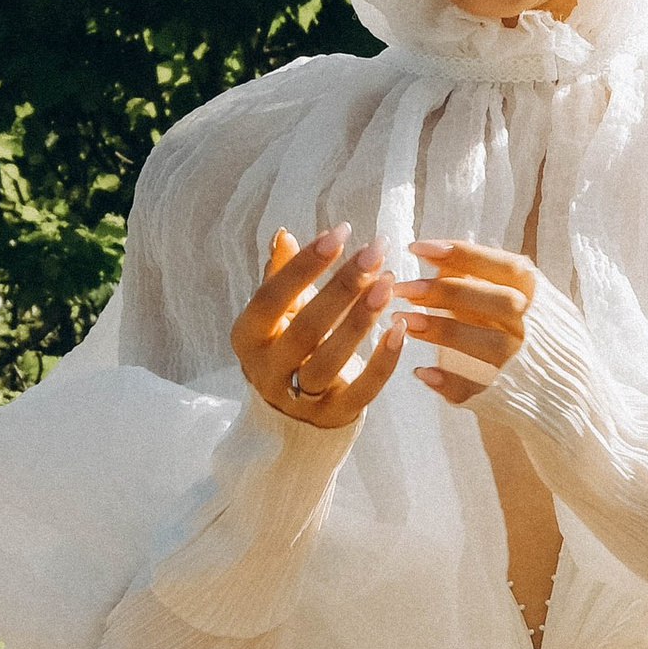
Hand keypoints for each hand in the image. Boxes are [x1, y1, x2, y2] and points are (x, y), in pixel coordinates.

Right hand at [232, 226, 402, 430]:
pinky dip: (384, 360)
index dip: (305, 264)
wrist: (290, 416)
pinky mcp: (334, 416)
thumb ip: (279, 277)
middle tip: (375, 251)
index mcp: (248, 337)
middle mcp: (268, 371)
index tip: (339, 232)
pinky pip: (362, 390)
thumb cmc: (286, 348)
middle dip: (342, 286)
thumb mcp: (277, 314)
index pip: (272, 296)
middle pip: (306, 328)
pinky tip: (400, 327)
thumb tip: (283, 234)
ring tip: (388, 282)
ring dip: (361, 319)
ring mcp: (300, 400)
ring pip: (330, 359)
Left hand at [397, 239, 537, 402]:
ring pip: (489, 343)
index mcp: (545, 301)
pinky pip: (480, 391)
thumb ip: (493, 289)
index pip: (507, 267)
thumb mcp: (530, 310)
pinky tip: (422, 372)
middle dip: (446, 292)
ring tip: (405, 321)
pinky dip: (450, 382)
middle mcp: (541, 331)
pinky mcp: (516, 399)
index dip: (464, 254)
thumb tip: (444, 265)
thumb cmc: (541, 347)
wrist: (573, 403)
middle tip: (404, 288)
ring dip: (443, 330)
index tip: (419, 248)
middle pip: (496, 302)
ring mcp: (530, 366)